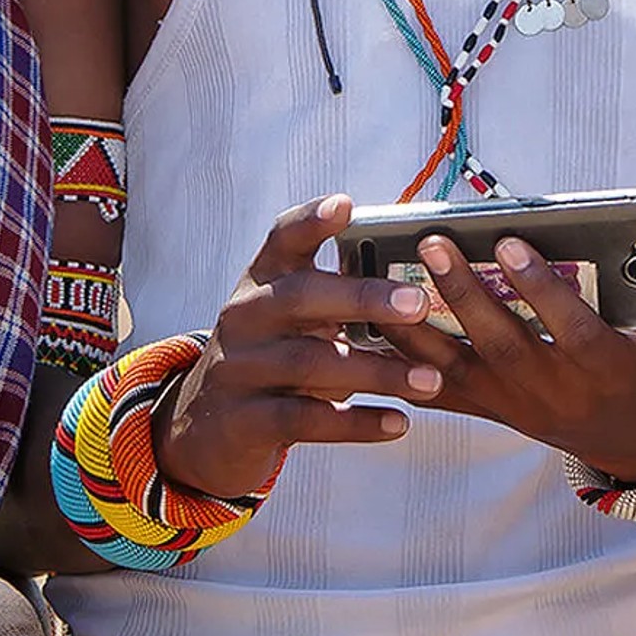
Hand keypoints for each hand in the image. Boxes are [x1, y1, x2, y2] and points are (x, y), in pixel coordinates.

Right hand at [155, 196, 446, 499]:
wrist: (205, 431)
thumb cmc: (272, 364)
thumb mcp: (291, 325)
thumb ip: (337, 303)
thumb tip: (420, 288)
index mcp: (262, 284)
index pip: (282, 240)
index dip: (311, 221)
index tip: (346, 204)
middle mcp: (245, 318)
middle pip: (302, 296)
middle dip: (363, 298)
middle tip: (418, 304)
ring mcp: (239, 369)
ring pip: (309, 363)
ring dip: (376, 371)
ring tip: (429, 380)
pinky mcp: (244, 420)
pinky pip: (305, 419)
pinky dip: (356, 423)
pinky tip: (398, 423)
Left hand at [381, 233, 635, 483]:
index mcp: (602, 372)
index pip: (569, 330)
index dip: (540, 288)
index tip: (511, 242)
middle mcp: (551, 394)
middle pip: (500, 344)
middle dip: (462, 294)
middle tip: (432, 241)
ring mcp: (511, 405)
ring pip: (455, 367)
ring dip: (416, 325)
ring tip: (383, 279)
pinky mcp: (485, 408)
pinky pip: (433, 386)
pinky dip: (397, 360)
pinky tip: (360, 327)